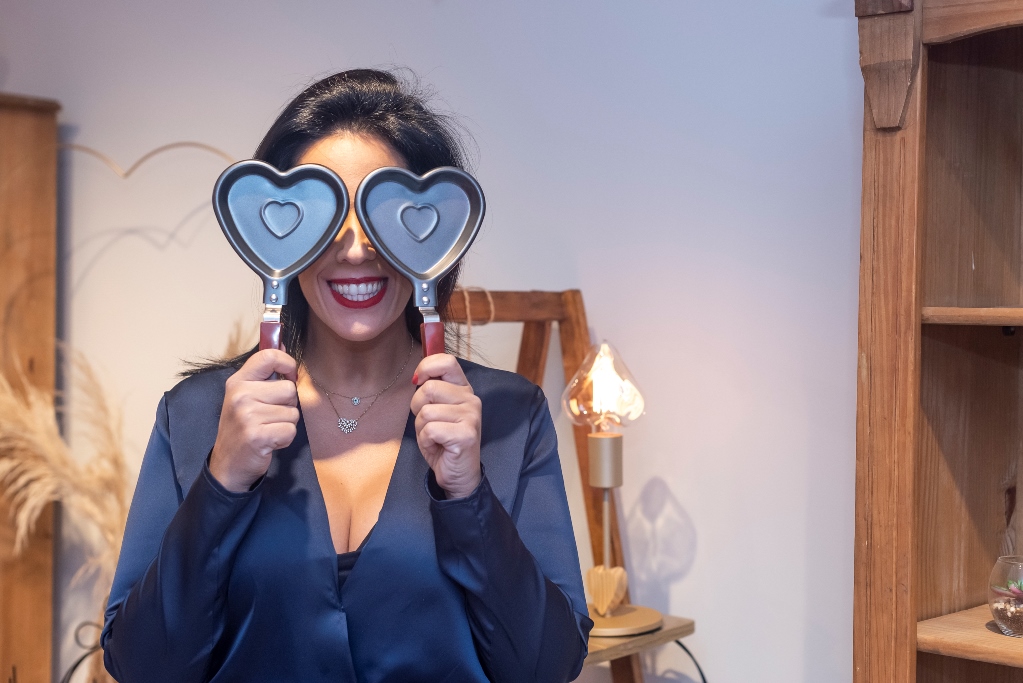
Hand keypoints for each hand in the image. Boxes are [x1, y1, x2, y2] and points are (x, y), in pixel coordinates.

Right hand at [209, 350, 298, 492]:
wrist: (228, 464)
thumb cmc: (242, 426)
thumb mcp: (246, 395)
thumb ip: (264, 372)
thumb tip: (283, 345)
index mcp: (238, 381)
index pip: (268, 356)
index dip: (287, 363)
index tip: (289, 374)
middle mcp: (240, 395)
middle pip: (289, 389)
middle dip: (287, 404)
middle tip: (269, 416)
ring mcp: (247, 416)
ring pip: (292, 412)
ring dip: (285, 424)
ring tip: (267, 429)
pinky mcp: (257, 435)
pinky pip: (290, 430)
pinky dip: (284, 439)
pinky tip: (269, 441)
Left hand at [411, 354, 481, 498]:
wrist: (458, 473)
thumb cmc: (443, 441)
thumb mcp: (435, 410)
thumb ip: (431, 390)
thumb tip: (418, 375)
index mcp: (463, 389)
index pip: (447, 361)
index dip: (426, 367)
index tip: (418, 381)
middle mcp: (470, 399)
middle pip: (428, 388)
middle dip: (417, 407)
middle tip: (427, 423)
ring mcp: (471, 416)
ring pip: (426, 411)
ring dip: (421, 427)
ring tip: (434, 436)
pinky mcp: (466, 435)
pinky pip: (430, 429)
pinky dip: (426, 440)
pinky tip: (437, 446)